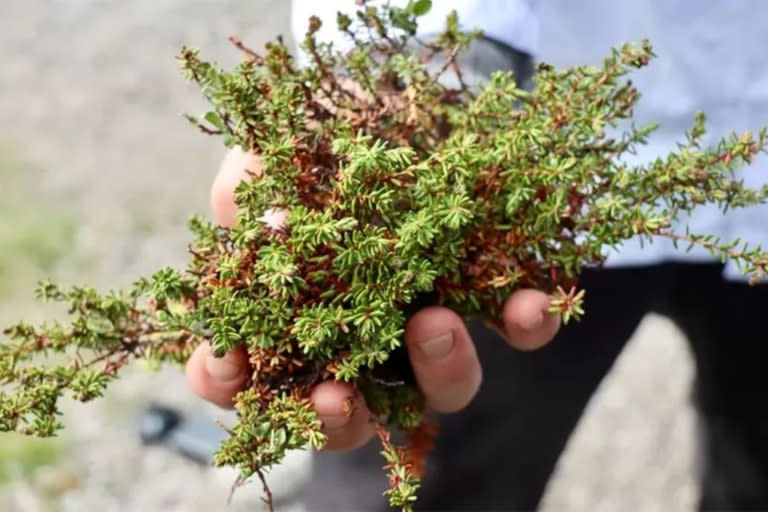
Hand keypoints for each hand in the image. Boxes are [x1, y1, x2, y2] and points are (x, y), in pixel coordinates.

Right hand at [186, 148, 560, 449]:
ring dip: (439, 371)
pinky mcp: (489, 289)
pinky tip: (531, 301)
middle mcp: (365, 331)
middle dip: (337, 418)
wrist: (394, 95)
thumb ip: (248, 188)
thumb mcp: (273, 147)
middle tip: (335, 398)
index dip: (228, 381)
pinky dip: (525, 322)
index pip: (252, 370)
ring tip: (434, 323)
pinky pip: (517, 327)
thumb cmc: (320, 132)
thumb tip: (266, 225)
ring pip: (439, 385)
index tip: (228, 368)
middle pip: (348, 410)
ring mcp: (428, 318)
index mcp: (298, 309)